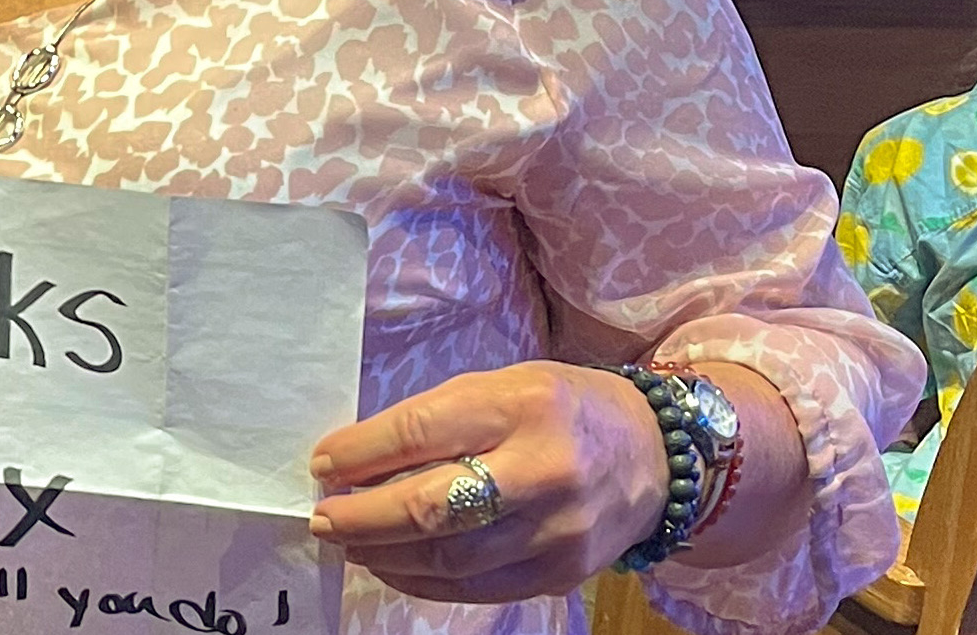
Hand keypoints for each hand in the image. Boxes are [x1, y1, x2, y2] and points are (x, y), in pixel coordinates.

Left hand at [309, 362, 665, 603]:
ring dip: (385, 554)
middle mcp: (543, 469)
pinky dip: (424, 582)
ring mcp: (557, 530)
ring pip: (450, 559)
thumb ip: (436, 420)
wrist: (655, 455)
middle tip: (324, 517)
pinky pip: (477, 588)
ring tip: (350, 541)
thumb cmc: (558, 409)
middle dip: (363, 517)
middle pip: (432, 506)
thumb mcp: (500, 387)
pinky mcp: (562, 574)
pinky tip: (394, 565)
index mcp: (520, 405)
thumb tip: (356, 460)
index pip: (420, 432)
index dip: (359, 453)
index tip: (321, 464)